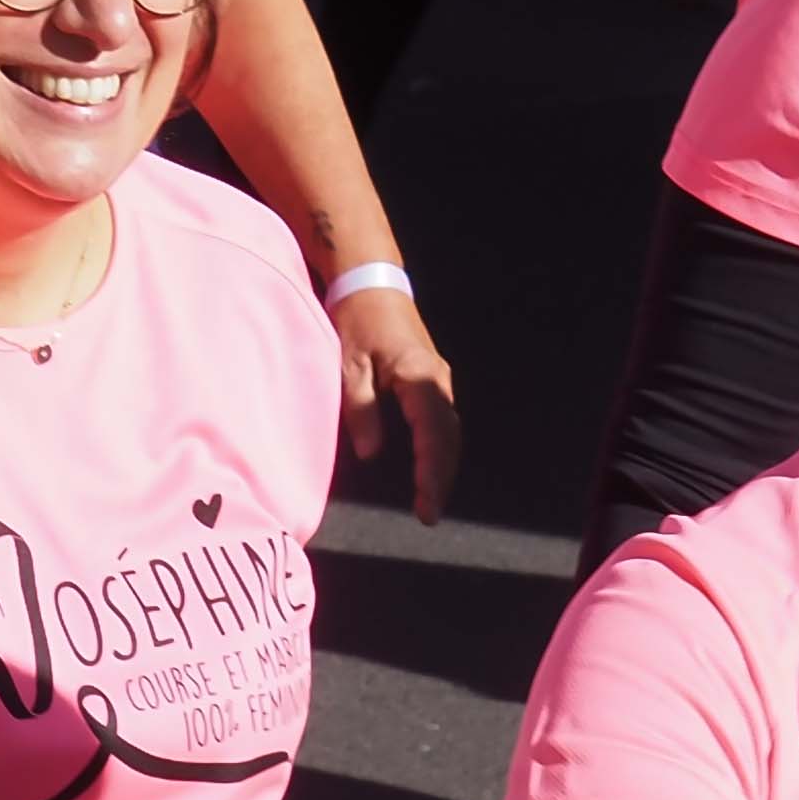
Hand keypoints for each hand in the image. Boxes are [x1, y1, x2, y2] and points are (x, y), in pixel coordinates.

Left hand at [332, 280, 465, 523]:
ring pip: (449, 431)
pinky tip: (428, 468)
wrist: (370, 285)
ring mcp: (438, 379)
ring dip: (443, 466)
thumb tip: (371, 455)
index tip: (426, 505)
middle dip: (441, 478)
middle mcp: (437, 380)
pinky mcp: (432, 380)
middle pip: (449, 438)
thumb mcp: (349, 364)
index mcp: (418, 376)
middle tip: (427, 515)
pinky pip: (442, 421)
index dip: (431, 473)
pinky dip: (439, 449)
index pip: (433, 434)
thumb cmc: (356, 322)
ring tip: (429, 501)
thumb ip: (360, 410)